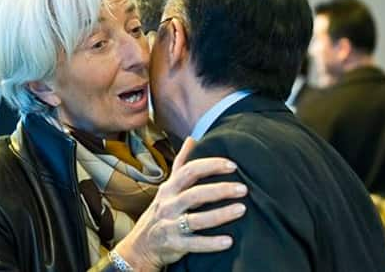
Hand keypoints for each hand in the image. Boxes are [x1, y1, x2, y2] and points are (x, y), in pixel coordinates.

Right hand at [114, 137, 247, 270]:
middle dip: (220, 189)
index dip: (211, 166)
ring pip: (197, 219)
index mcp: (169, 188)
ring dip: (220, 214)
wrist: (140, 246)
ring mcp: (171, 225)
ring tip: (241, 209)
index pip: (189, 171)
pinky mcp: (175, 245)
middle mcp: (169, 205)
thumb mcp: (167, 187)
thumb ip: (181, 164)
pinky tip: (229, 241)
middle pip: (195, 194)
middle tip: (243, 188)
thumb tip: (192, 138)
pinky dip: (211, 243)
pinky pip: (194, 244)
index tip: (232, 165)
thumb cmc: (161, 212)